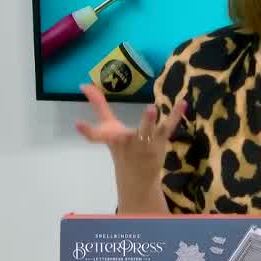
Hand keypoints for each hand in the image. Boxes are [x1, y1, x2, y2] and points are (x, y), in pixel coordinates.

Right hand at [75, 83, 187, 211]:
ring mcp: (145, 142)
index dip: (87, 131)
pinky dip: (176, 115)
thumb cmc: (121, 147)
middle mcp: (127, 141)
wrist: (137, 176)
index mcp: (113, 138)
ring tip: (150, 108)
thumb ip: (98, 105)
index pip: (98, 136)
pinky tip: (183, 103)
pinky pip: (169, 126)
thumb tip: (84, 84)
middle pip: (125, 135)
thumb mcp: (107, 128)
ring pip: (147, 132)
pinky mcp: (160, 140)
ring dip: (148, 122)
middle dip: (122, 126)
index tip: (77, 123)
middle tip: (129, 113)